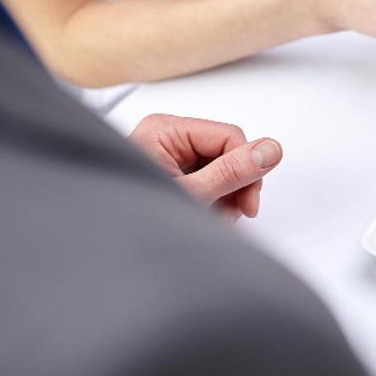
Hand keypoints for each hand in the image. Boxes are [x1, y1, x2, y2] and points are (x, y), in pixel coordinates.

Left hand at [128, 114, 283, 221]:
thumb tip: (270, 150)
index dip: (247, 168)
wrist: (104, 244)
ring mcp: (169, 155)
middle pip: (227, 152)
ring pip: (221, 168)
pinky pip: (208, 179)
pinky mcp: (173, 172)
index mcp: (165, 130)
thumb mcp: (192, 194)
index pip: (230, 137)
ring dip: (226, 197)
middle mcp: (167, 137)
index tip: (249, 202)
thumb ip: (232, 171)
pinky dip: (214, 200)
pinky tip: (207, 214)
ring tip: (213, 218)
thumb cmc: (132, 218)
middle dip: (234, 186)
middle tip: (230, 213)